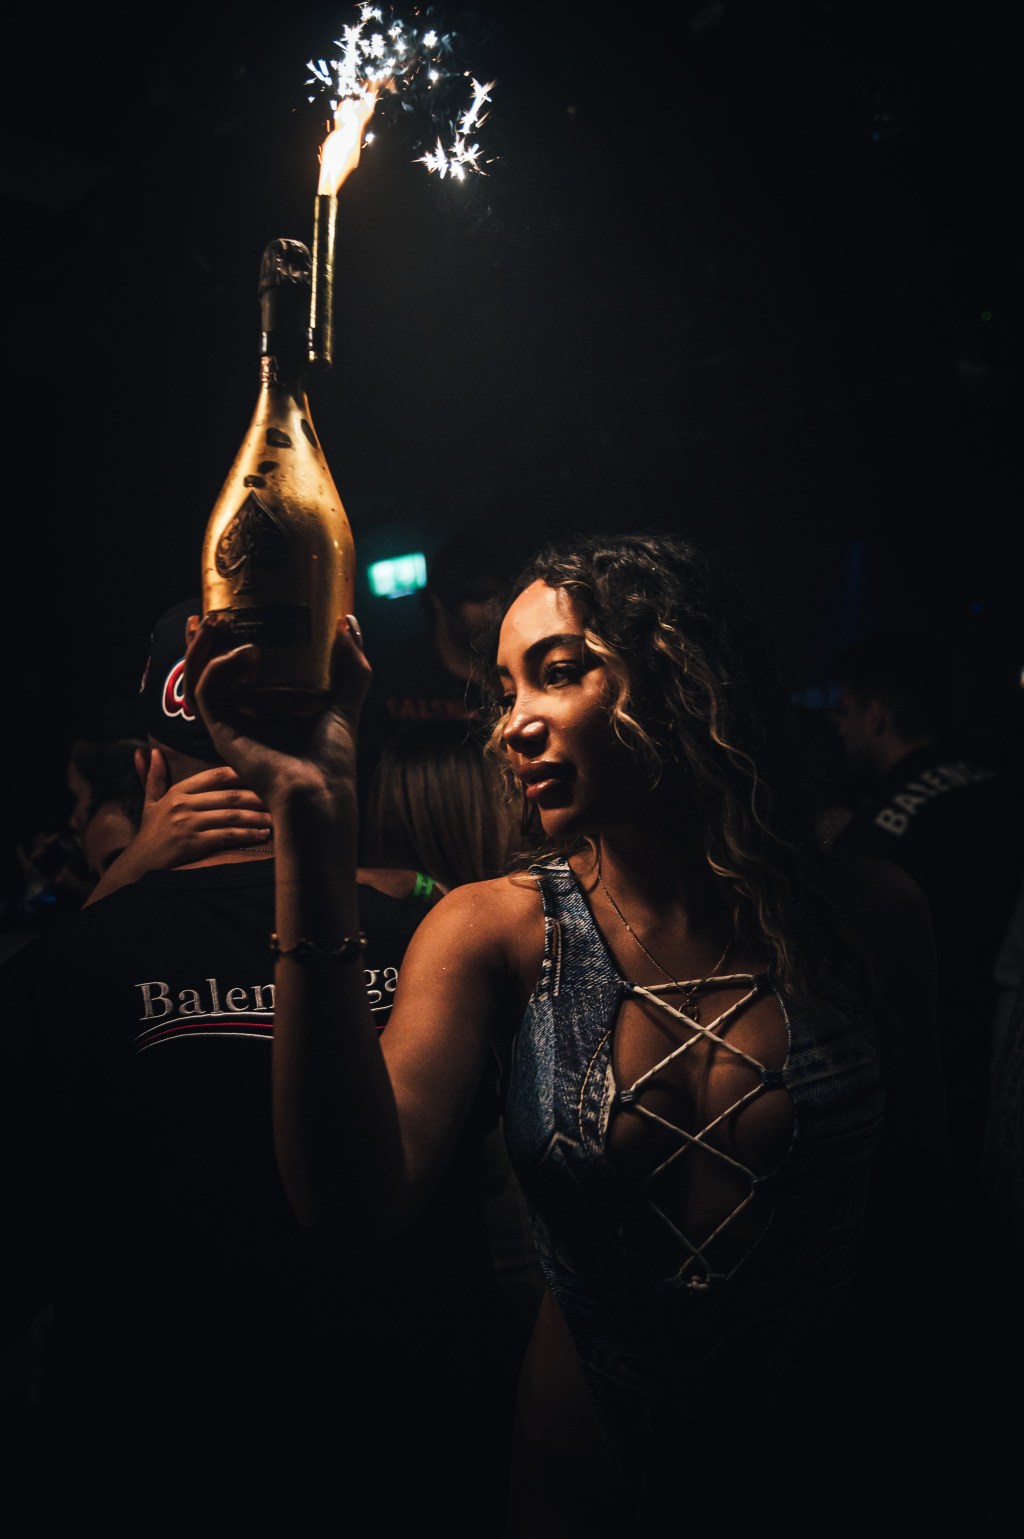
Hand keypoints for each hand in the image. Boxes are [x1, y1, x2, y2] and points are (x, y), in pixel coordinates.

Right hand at [133, 746, 272, 861]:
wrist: (140, 863)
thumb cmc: (150, 832)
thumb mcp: (150, 802)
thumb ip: (154, 776)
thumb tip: (151, 751)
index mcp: (178, 792)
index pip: (214, 776)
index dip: (240, 774)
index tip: (260, 775)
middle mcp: (184, 804)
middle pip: (228, 796)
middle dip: (256, 797)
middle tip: (277, 799)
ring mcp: (189, 824)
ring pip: (231, 816)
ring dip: (256, 817)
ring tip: (274, 819)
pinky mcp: (194, 843)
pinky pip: (227, 835)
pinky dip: (247, 834)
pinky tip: (261, 834)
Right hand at [184, 614, 371, 814]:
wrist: (322, 793)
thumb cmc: (333, 759)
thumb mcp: (346, 702)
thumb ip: (351, 666)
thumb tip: (348, 623)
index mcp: (266, 710)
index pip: (236, 672)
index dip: (227, 643)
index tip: (231, 613)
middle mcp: (243, 717)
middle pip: (209, 673)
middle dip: (202, 642)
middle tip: (210, 614)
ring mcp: (230, 726)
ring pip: (198, 680)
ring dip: (200, 650)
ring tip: (212, 623)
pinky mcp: (222, 734)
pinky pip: (207, 693)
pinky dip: (219, 668)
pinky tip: (246, 654)